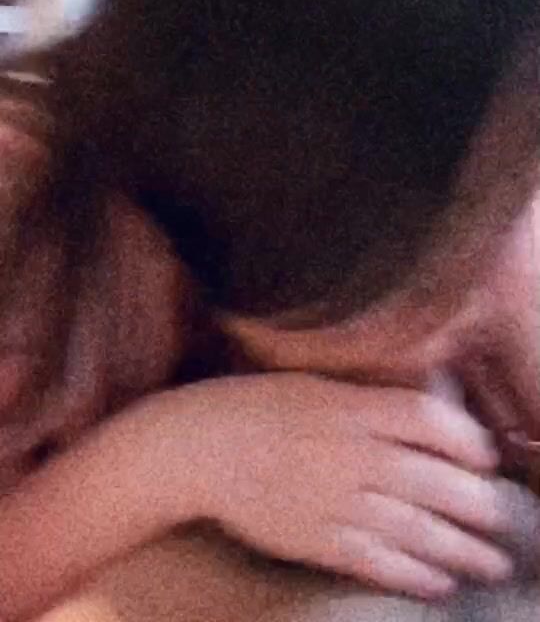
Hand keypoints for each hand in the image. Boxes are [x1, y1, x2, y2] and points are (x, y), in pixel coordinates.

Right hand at [190, 373, 514, 599]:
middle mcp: (347, 452)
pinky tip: (439, 583)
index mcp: (348, 407)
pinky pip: (374, 561)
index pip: (424, 417)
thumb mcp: (315, 386)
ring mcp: (332, 498)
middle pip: (430, 479)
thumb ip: (367, 402)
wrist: (199, 445)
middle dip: (477, 503)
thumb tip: (423, 421)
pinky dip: (412, 575)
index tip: (485, 456)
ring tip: (492, 564)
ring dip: (461, 550)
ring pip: (412, 528)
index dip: (465, 438)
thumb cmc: (258, 406)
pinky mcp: (314, 538)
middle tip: (505, 519)